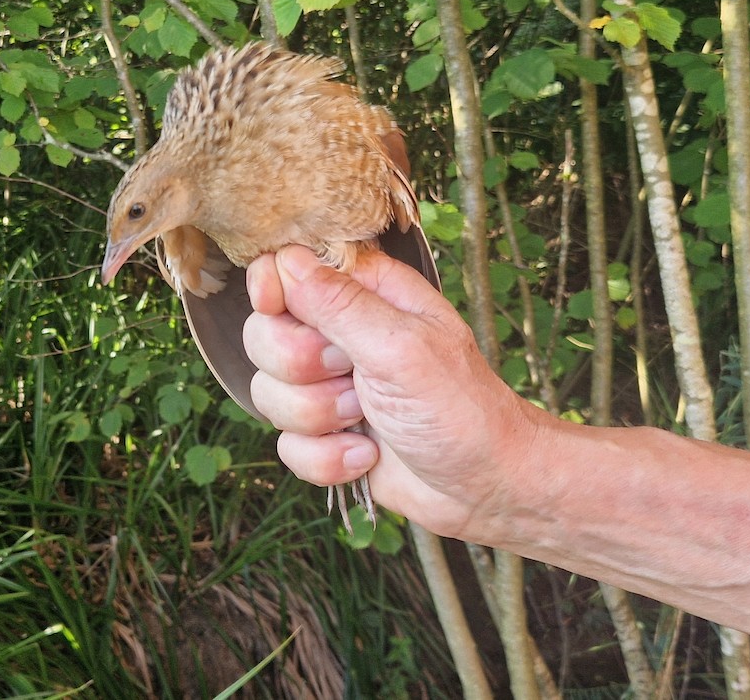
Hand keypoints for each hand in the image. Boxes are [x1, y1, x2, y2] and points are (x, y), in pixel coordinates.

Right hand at [242, 244, 539, 538]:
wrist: (485, 488)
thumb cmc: (462, 409)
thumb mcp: (403, 347)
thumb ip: (340, 305)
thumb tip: (286, 262)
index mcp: (366, 294)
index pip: (289, 267)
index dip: (272, 284)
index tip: (274, 305)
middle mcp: (340, 334)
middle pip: (265, 333)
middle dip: (301, 368)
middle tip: (352, 377)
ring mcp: (329, 385)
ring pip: (268, 392)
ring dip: (318, 417)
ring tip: (369, 420)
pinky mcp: (324, 433)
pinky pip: (285, 444)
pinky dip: (325, 459)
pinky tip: (366, 456)